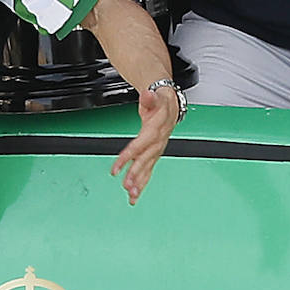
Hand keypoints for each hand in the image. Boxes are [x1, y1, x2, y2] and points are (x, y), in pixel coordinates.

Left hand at [110, 86, 179, 203]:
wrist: (172, 107)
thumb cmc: (161, 103)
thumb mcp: (155, 96)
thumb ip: (149, 98)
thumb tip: (147, 93)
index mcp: (156, 130)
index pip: (140, 145)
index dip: (128, 156)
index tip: (117, 168)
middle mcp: (157, 143)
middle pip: (145, 161)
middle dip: (136, 175)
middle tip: (127, 186)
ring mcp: (156, 151)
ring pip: (148, 169)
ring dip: (140, 184)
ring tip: (131, 196)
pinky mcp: (154, 155)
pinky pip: (149, 171)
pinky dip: (142, 184)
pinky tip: (134, 195)